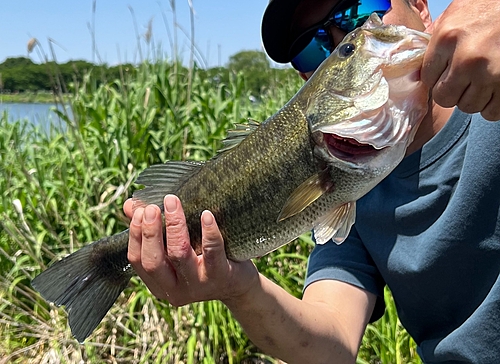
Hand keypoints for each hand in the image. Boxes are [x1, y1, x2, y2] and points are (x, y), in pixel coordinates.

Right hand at [123, 195, 257, 305]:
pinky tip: (206, 215)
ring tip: (173, 202)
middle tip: (152, 208)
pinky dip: (208, 233)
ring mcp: (198, 285)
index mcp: (159, 283)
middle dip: (150, 232)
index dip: (135, 234)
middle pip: (154, 261)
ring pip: (179, 255)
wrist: (238, 285)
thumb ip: (153, 230)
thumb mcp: (176, 249)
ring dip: (174, 226)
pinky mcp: (221, 276)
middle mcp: (175, 289)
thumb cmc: (202, 261)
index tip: (139, 211)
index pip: (137, 260)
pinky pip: (212, 253)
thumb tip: (129, 205)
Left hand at [422, 0, 499, 120]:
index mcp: (447, 39)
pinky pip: (492, 112)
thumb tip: (419, 73)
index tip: (446, 71)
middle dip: (452, 91)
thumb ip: (437, 44)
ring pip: (468, 106)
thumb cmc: (487, 7)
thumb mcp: (454, 17)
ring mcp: (489, 73)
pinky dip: (491, 105)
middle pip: (445, 98)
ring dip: (472, 97)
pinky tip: (492, 89)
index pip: (427, 79)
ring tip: (480, 80)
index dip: (436, 77)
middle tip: (463, 79)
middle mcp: (466, 59)